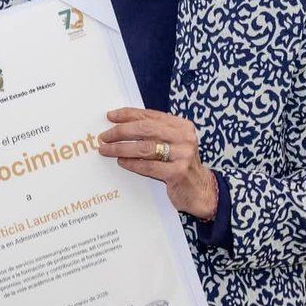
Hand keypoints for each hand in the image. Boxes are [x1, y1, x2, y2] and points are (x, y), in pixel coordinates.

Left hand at [97, 107, 218, 218]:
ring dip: (121, 148)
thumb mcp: (173, 143)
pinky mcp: (178, 172)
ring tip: (106, 150)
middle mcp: (184, 137)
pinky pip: (148, 166)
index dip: (128, 114)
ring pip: (144, 148)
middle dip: (121, 131)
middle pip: (145, 129)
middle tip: (104, 136)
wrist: (201, 190)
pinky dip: (132, 163)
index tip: (110, 116)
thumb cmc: (180, 164)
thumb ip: (154, 133)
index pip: (150, 116)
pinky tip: (121, 162)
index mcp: (182, 126)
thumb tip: (121, 124)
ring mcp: (183, 155)